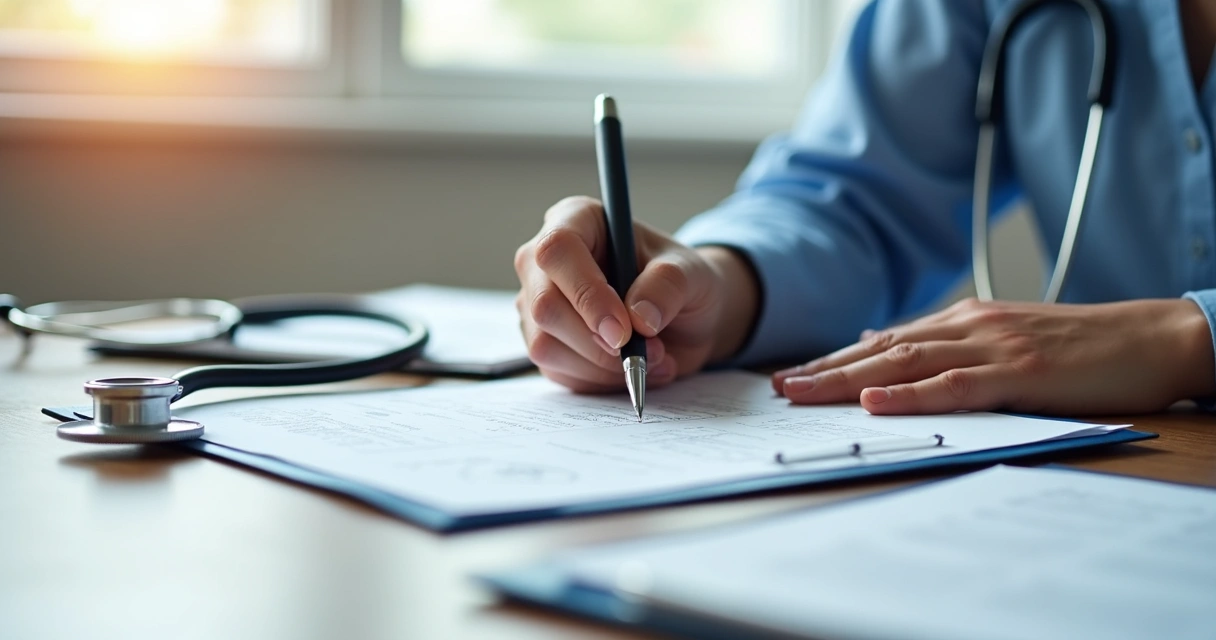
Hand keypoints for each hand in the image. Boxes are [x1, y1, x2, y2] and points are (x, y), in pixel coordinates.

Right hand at [514, 196, 756, 391]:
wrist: (684, 319)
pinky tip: (631, 367)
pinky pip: (558, 371)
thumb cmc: (681, 281)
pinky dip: (600, 379)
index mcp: (577, 220)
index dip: (586, 292)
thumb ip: (668, 285)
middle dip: (597, 341)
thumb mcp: (691, 273)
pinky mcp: (545, 342)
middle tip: (648, 349)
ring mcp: (538, 304)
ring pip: (546, 345)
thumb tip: (640, 315)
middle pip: (544, 305)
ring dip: (604, 365)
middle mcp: (545, 261)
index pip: (558, 250)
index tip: (622, 330)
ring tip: (652, 356)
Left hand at [772, 298, 1214, 414]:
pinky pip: (955, 386)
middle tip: (779, 387)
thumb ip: (952, 347)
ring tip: (803, 393)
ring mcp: (992, 346)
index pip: (885, 340)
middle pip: (881, 349)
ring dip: (848, 379)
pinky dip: (912, 395)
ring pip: (905, 362)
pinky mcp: (1020, 372)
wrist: (1151, 337)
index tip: (794, 375)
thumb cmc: (1080, 347)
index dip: (836, 358)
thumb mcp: (1006, 341)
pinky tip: (876, 401)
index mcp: (964, 320)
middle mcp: (968, 326)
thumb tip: (889, 349)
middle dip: (826, 369)